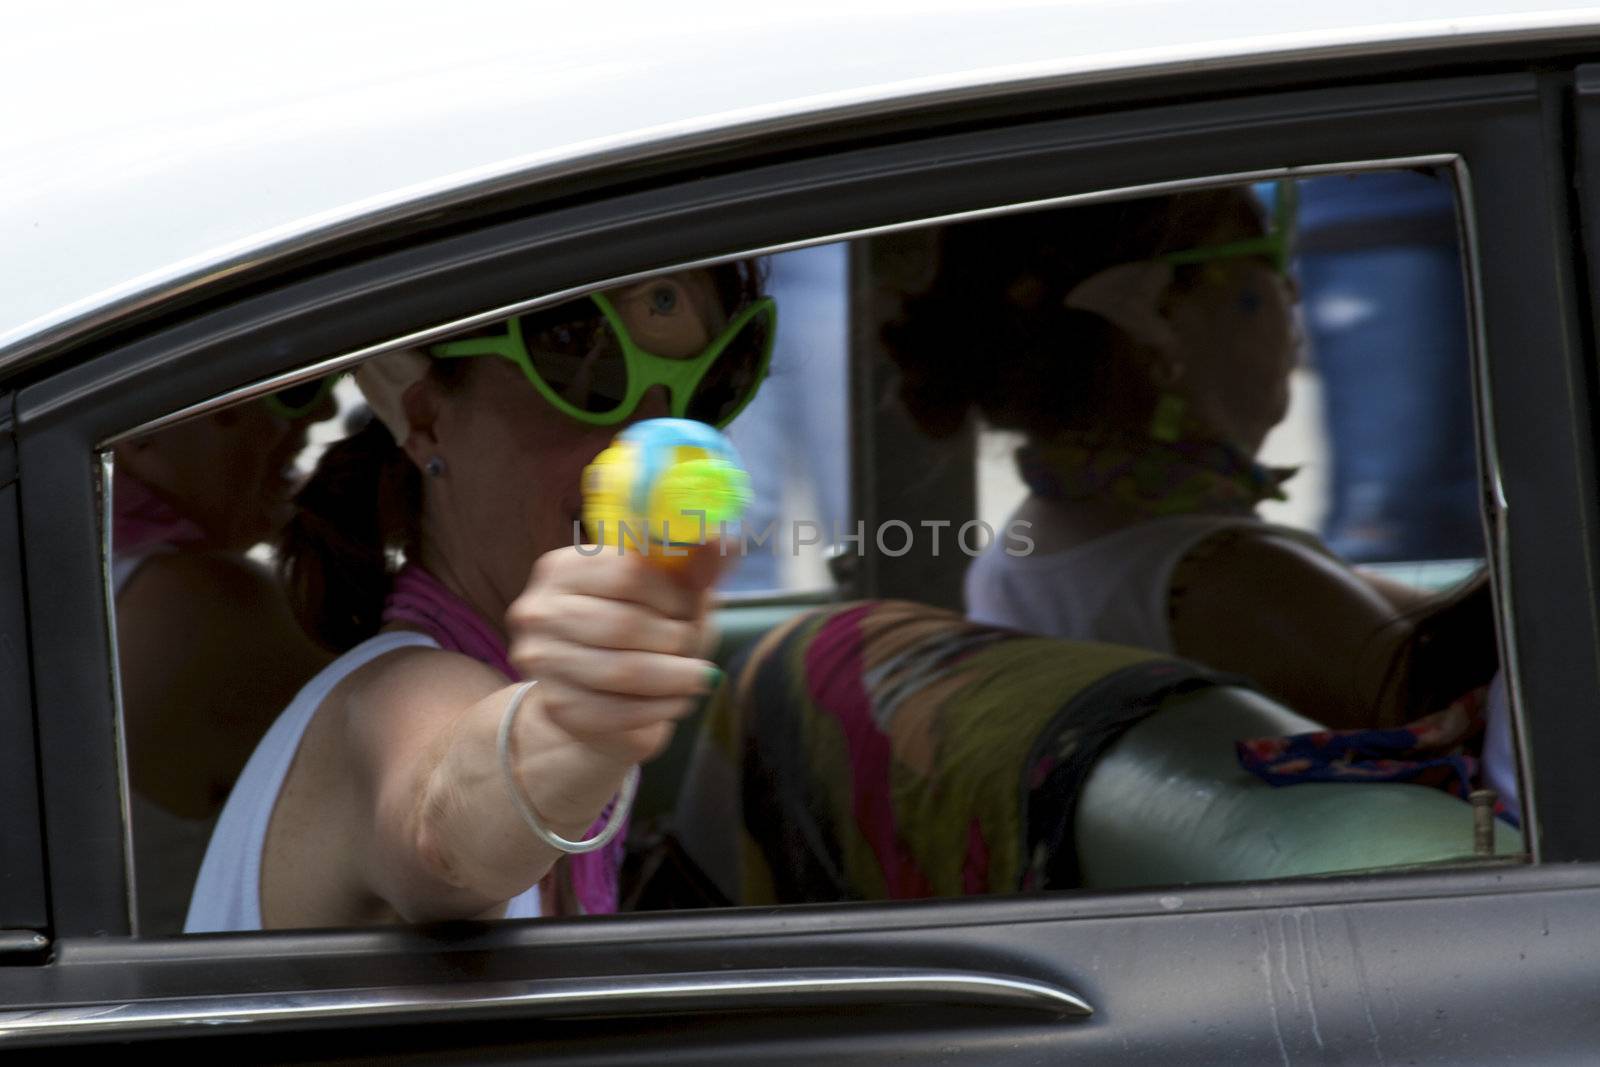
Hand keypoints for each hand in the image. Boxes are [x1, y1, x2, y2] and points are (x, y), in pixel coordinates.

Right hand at [505, 544, 726, 769]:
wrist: (602, 691)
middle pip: (623, 624)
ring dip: (674, 677)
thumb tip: (721, 540)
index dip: (672, 593)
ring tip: (700, 677)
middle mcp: (541, 610)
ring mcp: (543, 660)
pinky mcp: (556, 706)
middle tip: (697, 646)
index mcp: (564, 567)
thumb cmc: (640, 630)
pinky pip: (617, 711)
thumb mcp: (668, 594)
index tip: (693, 606)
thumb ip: (693, 567)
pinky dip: (660, 708)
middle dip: (674, 639)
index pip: (626, 572)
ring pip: (621, 671)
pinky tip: (680, 700)